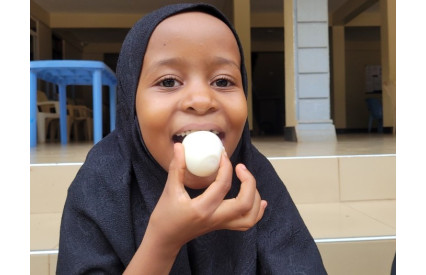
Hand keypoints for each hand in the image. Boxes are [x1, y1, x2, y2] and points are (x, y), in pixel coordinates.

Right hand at [147, 142, 266, 250]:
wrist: (165, 239)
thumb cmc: (165, 216)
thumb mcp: (169, 190)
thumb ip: (177, 167)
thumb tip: (179, 146)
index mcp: (201, 209)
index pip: (222, 186)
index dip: (226, 167)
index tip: (223, 155)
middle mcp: (215, 218)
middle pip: (244, 203)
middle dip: (249, 182)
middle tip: (240, 167)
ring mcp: (220, 224)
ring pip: (250, 217)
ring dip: (255, 197)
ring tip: (248, 180)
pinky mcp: (222, 226)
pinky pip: (246, 223)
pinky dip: (256, 212)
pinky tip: (259, 200)